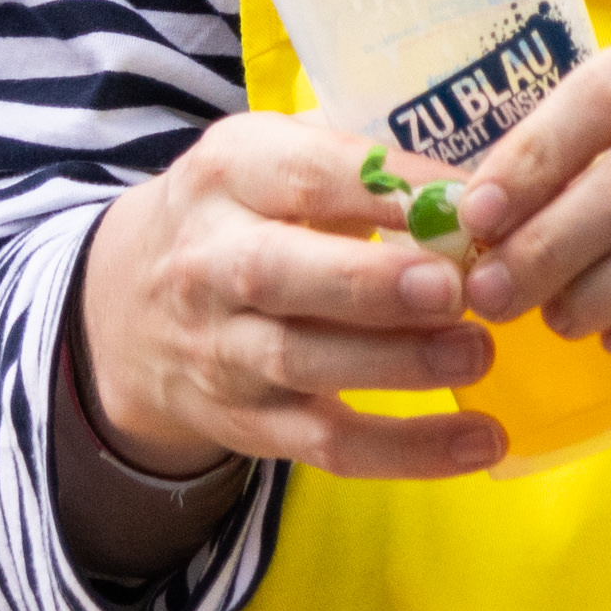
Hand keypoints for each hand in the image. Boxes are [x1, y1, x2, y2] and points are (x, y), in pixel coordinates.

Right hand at [74, 111, 502, 479]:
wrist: (130, 307)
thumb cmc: (239, 215)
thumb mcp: (269, 160)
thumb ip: (356, 166)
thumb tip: (476, 188)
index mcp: (227, 174)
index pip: (305, 175)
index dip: (388, 188)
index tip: (470, 201)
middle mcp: (210, 262)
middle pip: (278, 275)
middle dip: (370, 284)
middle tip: (455, 289)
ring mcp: (224, 351)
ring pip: (303, 364)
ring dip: (398, 364)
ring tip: (478, 353)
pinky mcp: (249, 423)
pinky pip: (328, 445)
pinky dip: (407, 450)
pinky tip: (481, 440)